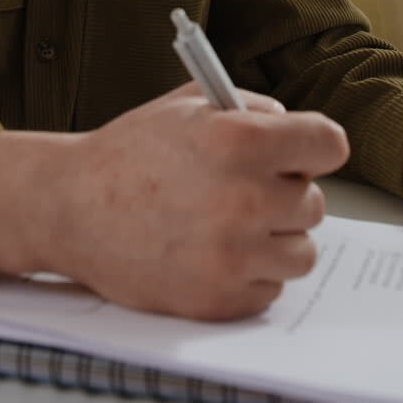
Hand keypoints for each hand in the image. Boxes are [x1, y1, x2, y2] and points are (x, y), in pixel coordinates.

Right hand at [0, 84, 348, 321]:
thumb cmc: (130, 152)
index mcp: (239, 140)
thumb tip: (296, 132)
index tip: (304, 152)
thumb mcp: (189, 104)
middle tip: (247, 188)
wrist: (72, 207)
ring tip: (233, 223)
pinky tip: (215, 251)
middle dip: (286, 192)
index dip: (316, 146)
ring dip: (276, 238)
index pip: (330, 144)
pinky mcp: (219, 298)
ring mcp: (233, 255)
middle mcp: (244, 199)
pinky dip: (251, 273)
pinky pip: (271, 288)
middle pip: (314, 202)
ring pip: (301, 251)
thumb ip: (251, 109)